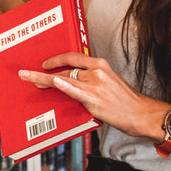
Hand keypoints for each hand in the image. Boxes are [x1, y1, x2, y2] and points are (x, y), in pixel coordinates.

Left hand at [23, 51, 170, 139]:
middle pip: (66, 69)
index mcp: (101, 65)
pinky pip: (72, 89)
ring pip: (64, 78)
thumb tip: (73, 81)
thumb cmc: (126, 101)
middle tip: (33, 75)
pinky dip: (61, 84)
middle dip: (48, 72)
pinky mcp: (92, 98)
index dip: (57, 59)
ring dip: (43, 79)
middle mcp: (96, 71)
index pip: (74, 57)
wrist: (140, 113)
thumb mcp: (110, 82)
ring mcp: (94, 84)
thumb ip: (93, 79)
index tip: (46, 63)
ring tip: (29, 78)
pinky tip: (52, 81)